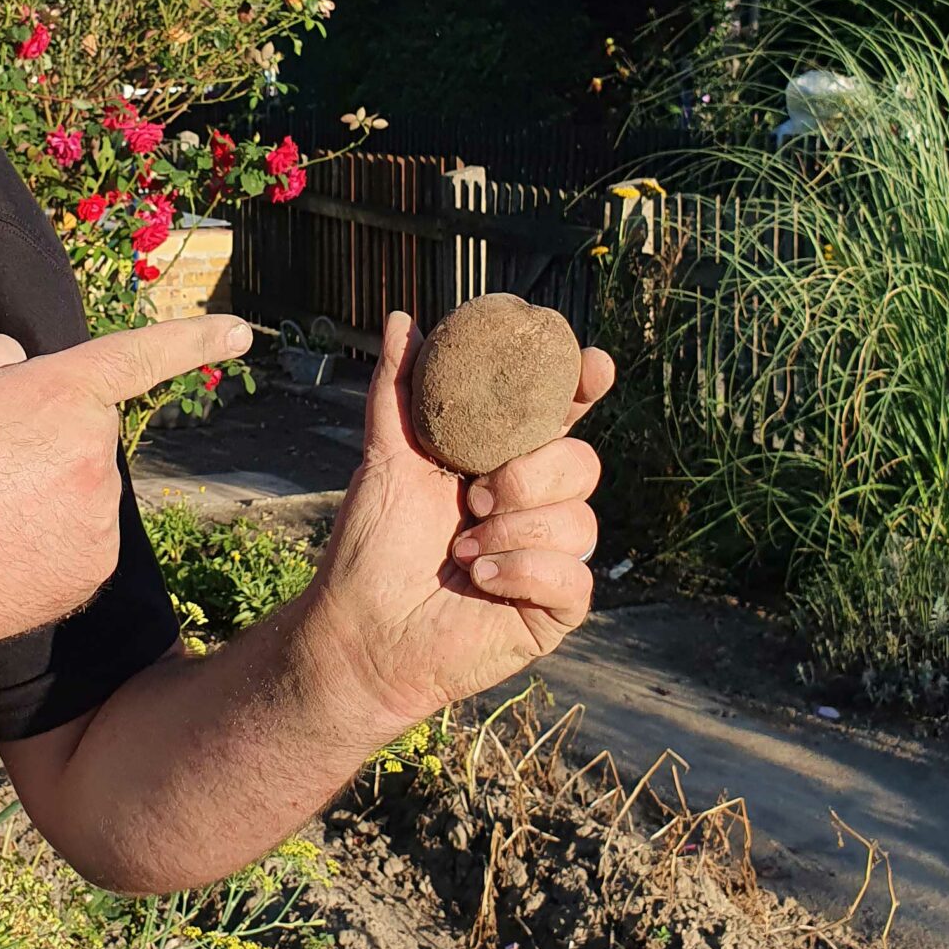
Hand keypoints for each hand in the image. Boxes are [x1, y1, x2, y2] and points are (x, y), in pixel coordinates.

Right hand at [0, 313, 251, 660]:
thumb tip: (27, 369)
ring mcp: (102, 515)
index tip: (241, 332)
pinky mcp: (97, 567)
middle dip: (48, 436)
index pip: (141, 354)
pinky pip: (82, 534)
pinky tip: (2, 547)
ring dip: (47, 489)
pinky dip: (50, 537)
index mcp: (64, 392)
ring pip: (84, 484)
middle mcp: (97, 452)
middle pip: (86, 429)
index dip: (195, 338)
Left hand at [299, 310, 612, 738]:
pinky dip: (524, 570)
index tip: (590, 365)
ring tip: (462, 549)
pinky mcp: (553, 607)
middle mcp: (534, 504)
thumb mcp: (383, 459)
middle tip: (475, 495)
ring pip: (580, 519)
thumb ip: (396, 391)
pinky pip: (574, 576)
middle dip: (531, 473)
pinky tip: (481, 577)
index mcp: (502, 461)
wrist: (358, 630)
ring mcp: (548, 555)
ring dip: (516, 530)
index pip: (559, 415)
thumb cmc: (370, 547)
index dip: (582, 386)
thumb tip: (402, 318)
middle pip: (582, 461)